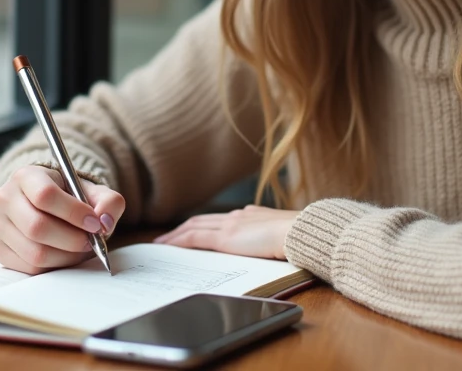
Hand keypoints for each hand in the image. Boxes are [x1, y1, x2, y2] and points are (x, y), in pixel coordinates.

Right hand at [0, 165, 125, 274]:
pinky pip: (28, 267)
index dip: (74, 213)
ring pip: (34, 252)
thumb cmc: (70, 197)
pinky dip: (53, 266)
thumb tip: (105, 222)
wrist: (46, 205)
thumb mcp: (92, 192)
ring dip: (66, 256)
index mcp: (26, 176)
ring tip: (80, 248)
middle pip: (37, 227)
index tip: (95, 223)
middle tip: (90, 241)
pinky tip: (64, 255)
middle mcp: (5, 198)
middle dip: (72, 240)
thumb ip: (109, 201)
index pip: (45, 196)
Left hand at [153, 205, 299, 259]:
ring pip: (194, 226)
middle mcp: (237, 216)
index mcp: (251, 215)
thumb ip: (268, 238)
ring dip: (176, 234)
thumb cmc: (297, 238)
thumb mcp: (280, 236)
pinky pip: (195, 237)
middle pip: (201, 220)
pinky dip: (180, 240)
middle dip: (182, 228)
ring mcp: (230, 224)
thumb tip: (265, 245)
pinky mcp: (226, 237)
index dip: (203, 224)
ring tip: (163, 243)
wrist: (299, 233)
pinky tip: (170, 246)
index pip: (219, 219)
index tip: (191, 230)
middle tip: (167, 237)